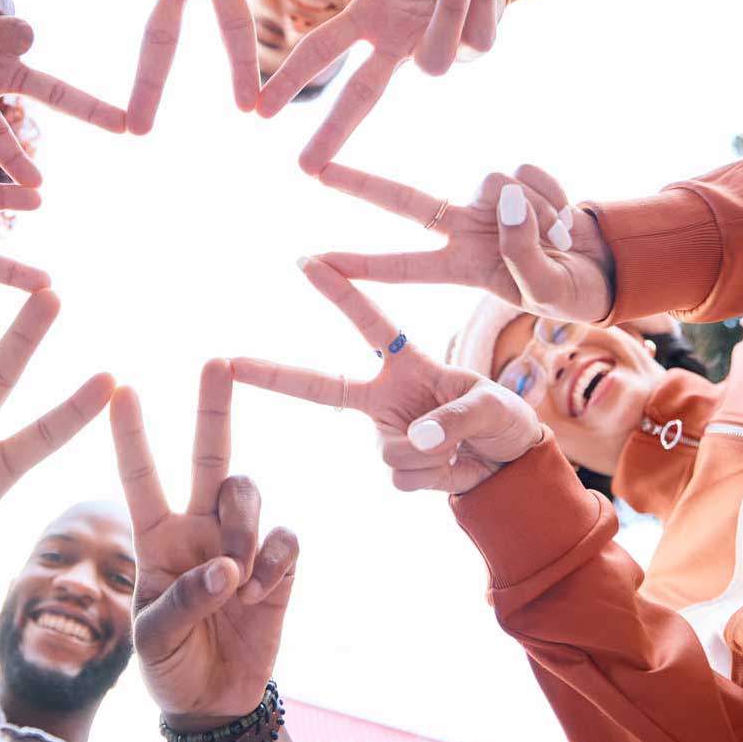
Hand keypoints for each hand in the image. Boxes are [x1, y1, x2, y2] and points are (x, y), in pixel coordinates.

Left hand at [110, 360, 297, 730]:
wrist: (215, 702)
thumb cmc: (169, 664)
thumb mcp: (154, 640)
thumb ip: (184, 600)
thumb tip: (227, 568)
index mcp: (155, 538)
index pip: (140, 477)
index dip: (131, 435)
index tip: (120, 390)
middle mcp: (197, 526)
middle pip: (208, 455)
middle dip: (212, 408)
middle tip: (216, 361)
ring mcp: (239, 541)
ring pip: (247, 493)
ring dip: (242, 527)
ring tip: (237, 580)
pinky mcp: (277, 564)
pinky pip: (284, 537)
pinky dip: (273, 560)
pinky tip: (260, 592)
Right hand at [233, 258, 541, 493]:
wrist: (510, 466)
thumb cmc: (501, 419)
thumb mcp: (492, 407)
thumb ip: (454, 417)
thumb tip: (412, 439)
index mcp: (410, 363)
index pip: (371, 323)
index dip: (341, 292)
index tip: (307, 262)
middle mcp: (387, 395)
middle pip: (323, 386)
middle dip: (276, 374)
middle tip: (232, 363)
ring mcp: (387, 433)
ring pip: (390, 451)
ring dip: (433, 455)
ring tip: (463, 449)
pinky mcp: (396, 469)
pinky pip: (402, 478)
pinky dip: (436, 479)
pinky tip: (456, 469)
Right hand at [256, 0, 504, 172]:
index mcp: (368, 19)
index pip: (323, 49)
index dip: (292, 77)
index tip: (259, 111)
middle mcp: (395, 45)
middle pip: (361, 95)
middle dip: (333, 129)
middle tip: (304, 166)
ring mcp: (433, 51)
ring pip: (436, 62)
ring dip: (448, 15)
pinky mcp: (476, 47)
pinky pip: (480, 33)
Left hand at [316, 162, 615, 323]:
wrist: (604, 265)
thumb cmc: (567, 291)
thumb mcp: (545, 290)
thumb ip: (524, 252)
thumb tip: (508, 200)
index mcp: (459, 268)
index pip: (400, 265)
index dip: (359, 264)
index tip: (312, 261)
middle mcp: (463, 230)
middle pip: (403, 201)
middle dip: (361, 185)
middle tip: (315, 170)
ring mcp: (490, 204)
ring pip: (494, 184)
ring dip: (534, 213)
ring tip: (557, 241)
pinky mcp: (519, 180)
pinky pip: (527, 171)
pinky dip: (553, 195)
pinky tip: (565, 217)